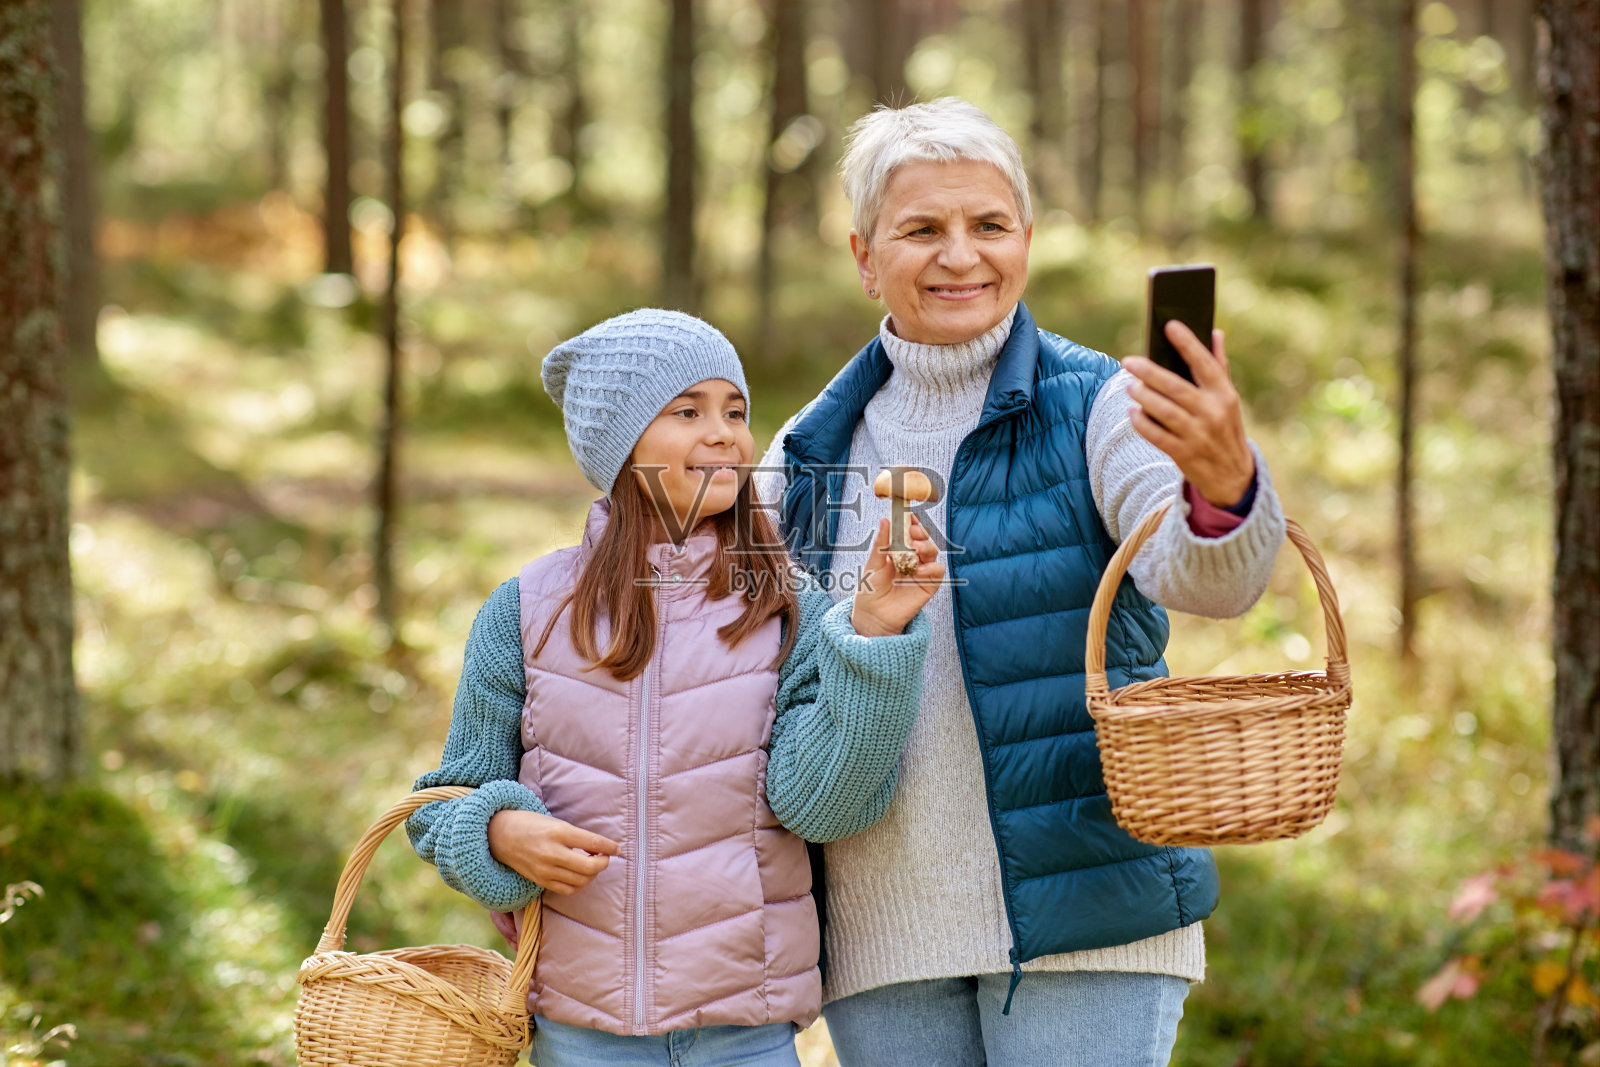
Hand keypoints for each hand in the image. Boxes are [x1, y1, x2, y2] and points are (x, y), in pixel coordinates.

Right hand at [488, 809, 619, 895]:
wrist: (499, 836)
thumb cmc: (530, 824)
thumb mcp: (555, 822)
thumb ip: (576, 836)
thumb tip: (599, 848)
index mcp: (558, 832)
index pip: (593, 842)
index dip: (610, 847)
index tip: (618, 848)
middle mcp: (552, 852)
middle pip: (590, 867)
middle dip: (603, 863)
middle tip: (605, 857)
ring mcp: (546, 869)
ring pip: (581, 881)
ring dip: (592, 874)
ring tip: (592, 865)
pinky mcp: (540, 881)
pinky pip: (567, 889)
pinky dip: (578, 884)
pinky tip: (579, 875)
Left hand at [851, 515, 944, 636]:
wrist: (873, 615)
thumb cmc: (871, 589)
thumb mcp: (873, 564)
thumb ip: (881, 544)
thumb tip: (885, 520)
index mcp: (899, 550)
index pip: (909, 531)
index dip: (911, 522)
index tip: (909, 515)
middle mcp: (913, 558)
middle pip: (923, 538)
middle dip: (920, 532)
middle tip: (913, 531)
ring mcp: (922, 570)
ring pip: (932, 551)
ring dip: (926, 546)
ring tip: (916, 548)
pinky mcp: (929, 585)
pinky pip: (937, 571)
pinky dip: (931, 568)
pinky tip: (918, 570)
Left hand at [1122, 322, 1254, 506]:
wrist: (1232, 475)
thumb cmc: (1224, 427)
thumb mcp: (1228, 398)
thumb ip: (1219, 366)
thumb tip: (1215, 332)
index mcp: (1224, 394)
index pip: (1205, 363)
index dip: (1188, 343)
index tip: (1170, 326)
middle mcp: (1213, 412)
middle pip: (1177, 387)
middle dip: (1150, 372)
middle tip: (1129, 361)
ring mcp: (1199, 434)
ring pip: (1165, 411)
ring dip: (1144, 397)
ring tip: (1129, 385)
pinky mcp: (1184, 454)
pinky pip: (1157, 436)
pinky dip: (1142, 423)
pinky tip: (1132, 412)